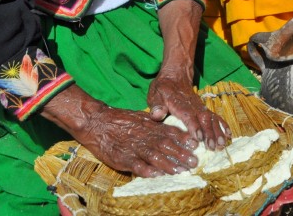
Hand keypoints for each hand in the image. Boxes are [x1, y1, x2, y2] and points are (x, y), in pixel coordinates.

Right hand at [41, 85, 200, 176]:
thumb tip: (173, 130)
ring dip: (169, 164)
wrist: (97, 122)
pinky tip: (157, 175)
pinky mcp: (123, 158)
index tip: (195, 145)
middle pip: (167, 146)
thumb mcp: (141, 117)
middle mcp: (145, 136)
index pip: (171, 132)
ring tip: (180, 170)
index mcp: (150, 126)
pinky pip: (137, 165)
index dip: (183, 139)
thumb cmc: (120, 120)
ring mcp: (134, 147)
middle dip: (181, 154)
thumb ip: (156, 123)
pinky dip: (147, 170)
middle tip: (194, 162)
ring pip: (155, 156)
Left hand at [148, 71, 229, 150]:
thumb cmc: (163, 88)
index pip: (188, 115)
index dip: (194, 126)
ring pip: (211, 118)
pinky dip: (223, 125)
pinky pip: (215, 116)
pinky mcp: (204, 109)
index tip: (198, 137)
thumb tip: (157, 114)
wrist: (175, 75)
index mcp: (179, 103)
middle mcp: (193, 105)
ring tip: (221, 145)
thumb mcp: (155, 93)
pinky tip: (228, 135)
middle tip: (213, 147)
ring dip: (217, 131)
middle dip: (209, 133)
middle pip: (203, 119)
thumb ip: (156, 104)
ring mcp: (200, 107)